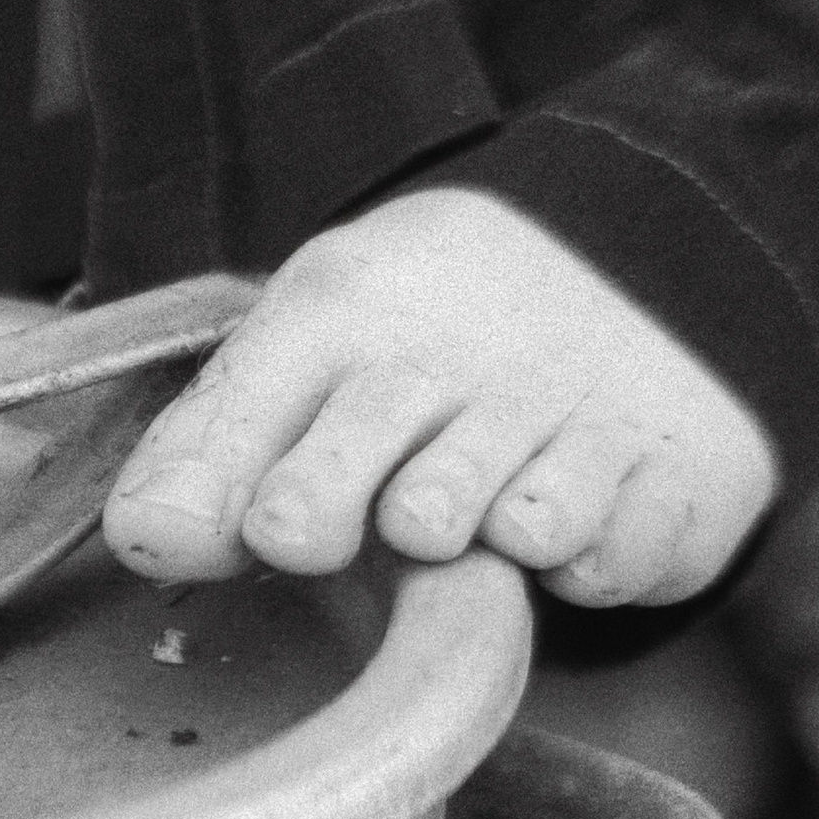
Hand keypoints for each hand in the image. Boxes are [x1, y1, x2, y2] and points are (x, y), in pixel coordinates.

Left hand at [102, 187, 778, 606]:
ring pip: (521, 529)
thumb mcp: (302, 349)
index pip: (278, 407)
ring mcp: (582, 423)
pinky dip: (586, 562)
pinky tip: (567, 514)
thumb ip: (211, 446)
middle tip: (346, 525)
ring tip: (464, 506)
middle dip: (355, 517)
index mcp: (354, 318)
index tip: (249, 532)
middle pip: (405, 493)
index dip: (246, 490)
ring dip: (483, 542)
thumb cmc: (425, 336)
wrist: (638, 255)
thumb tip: (146, 538)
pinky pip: (613, 563)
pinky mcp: (672, 483)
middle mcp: (475, 367)